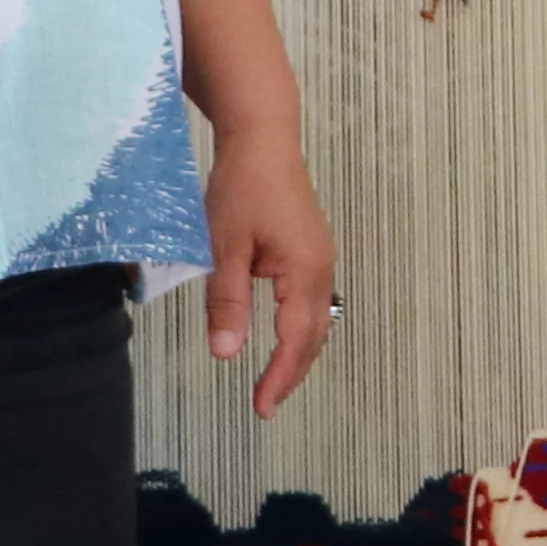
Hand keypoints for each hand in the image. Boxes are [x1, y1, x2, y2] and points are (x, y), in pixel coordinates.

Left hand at [201, 122, 335, 415]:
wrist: (263, 138)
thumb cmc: (241, 187)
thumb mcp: (225, 246)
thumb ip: (227, 301)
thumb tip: (226, 353)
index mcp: (304, 272)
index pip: (296, 340)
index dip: (279, 377)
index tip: (262, 407)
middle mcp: (321, 269)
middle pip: (314, 336)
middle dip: (292, 373)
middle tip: (266, 404)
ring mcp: (320, 258)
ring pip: (315, 320)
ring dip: (298, 353)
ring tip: (273, 380)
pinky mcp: (311, 250)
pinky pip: (311, 301)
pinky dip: (299, 329)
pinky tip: (281, 336)